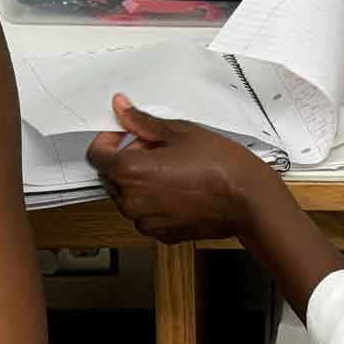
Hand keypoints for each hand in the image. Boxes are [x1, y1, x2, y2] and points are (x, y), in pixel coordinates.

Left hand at [86, 95, 274, 242]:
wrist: (247, 199)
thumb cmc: (219, 165)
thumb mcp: (178, 132)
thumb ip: (142, 122)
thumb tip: (122, 109)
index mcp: (129, 172)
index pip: (96, 154)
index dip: (108, 140)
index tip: (125, 134)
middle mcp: (131, 201)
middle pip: (111, 176)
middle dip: (127, 158)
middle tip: (156, 147)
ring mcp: (145, 221)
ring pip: (128, 196)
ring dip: (140, 180)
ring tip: (171, 168)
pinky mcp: (161, 234)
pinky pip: (146, 213)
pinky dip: (154, 200)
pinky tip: (178, 187)